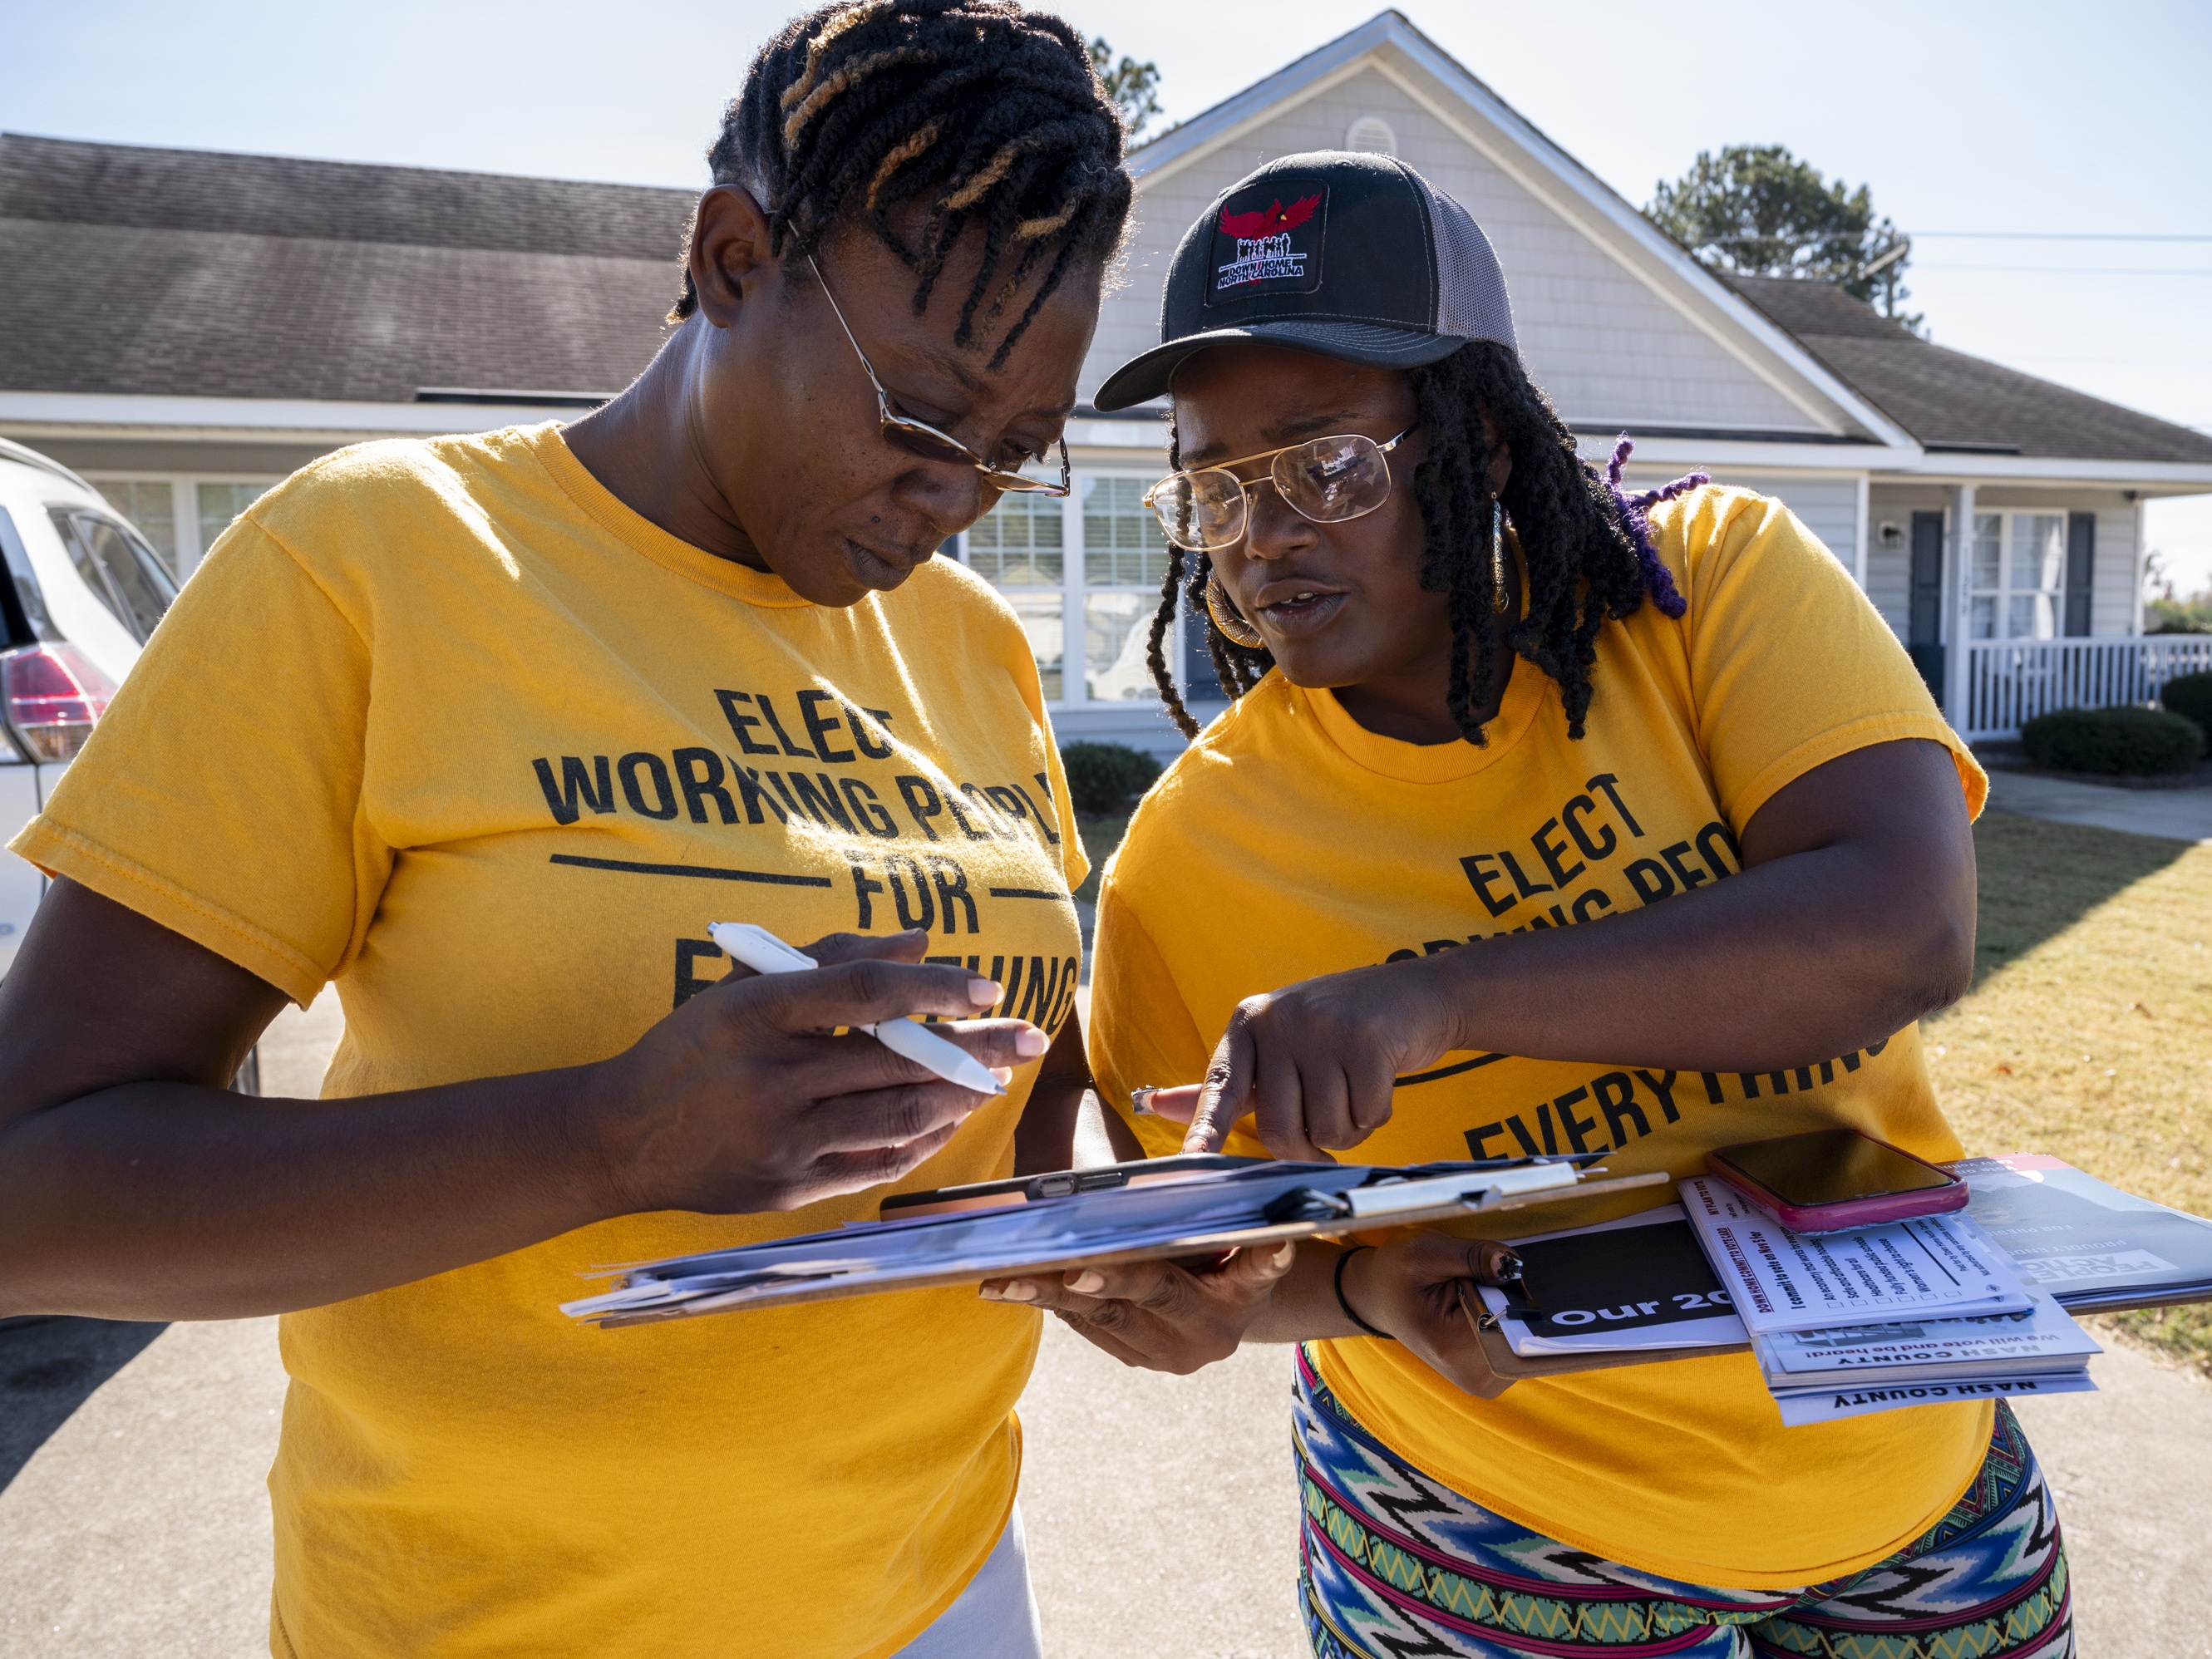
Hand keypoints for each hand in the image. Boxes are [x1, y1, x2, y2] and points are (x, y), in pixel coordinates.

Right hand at [591, 929, 1044, 1214]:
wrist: (618, 1139)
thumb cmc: (695, 1047)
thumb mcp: (746, 984)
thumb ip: (834, 954)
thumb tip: (922, 940)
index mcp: (753, 1013)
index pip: (862, 993)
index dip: (932, 987)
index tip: (987, 988)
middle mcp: (768, 1079)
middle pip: (896, 1061)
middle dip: (976, 1049)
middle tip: (1029, 1037)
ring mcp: (778, 1142)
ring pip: (897, 1118)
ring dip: (958, 1097)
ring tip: (994, 1078)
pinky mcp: (786, 1189)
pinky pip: (876, 1164)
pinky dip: (922, 1139)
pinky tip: (947, 1117)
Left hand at [976, 1240, 1296, 1373]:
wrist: (1248, 1299)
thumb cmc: (1249, 1250)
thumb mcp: (1259, 1250)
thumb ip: (1259, 1251)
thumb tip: (1277, 1243)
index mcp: (1224, 1311)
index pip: (1165, 1288)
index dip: (1123, 1278)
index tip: (1080, 1270)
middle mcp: (1192, 1342)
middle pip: (1120, 1306)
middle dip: (1064, 1288)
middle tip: (1016, 1276)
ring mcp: (1160, 1355)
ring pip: (1095, 1320)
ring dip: (1043, 1297)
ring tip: (996, 1278)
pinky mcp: (1135, 1356)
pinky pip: (1089, 1328)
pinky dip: (1054, 1303)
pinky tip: (1015, 1284)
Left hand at [1181, 960, 1458, 1157]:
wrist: (1417, 994)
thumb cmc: (1339, 1031)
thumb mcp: (1278, 1047)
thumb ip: (1227, 1084)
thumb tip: (1158, 1104)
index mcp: (1249, 1023)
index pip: (1221, 1084)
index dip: (1207, 1125)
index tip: (1193, 1157)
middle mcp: (1280, 1020)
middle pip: (1279, 1127)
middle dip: (1307, 1148)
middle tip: (1328, 1130)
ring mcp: (1324, 1027)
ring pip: (1326, 1129)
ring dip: (1349, 1131)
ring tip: (1357, 1090)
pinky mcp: (1368, 1038)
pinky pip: (1367, 1116)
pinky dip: (1377, 1115)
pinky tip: (1381, 1082)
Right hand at [1343, 1234, 1521, 1398]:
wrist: (1378, 1295)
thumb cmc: (1396, 1273)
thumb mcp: (1424, 1251)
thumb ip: (1472, 1255)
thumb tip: (1511, 1264)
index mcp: (1455, 1349)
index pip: (1516, 1325)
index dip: (1517, 1294)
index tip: (1502, 1275)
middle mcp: (1476, 1376)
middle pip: (1525, 1333)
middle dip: (1514, 1300)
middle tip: (1486, 1276)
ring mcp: (1485, 1380)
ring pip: (1525, 1338)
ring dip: (1512, 1308)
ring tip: (1479, 1290)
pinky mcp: (1490, 1373)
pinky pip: (1517, 1343)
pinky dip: (1509, 1319)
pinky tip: (1486, 1303)